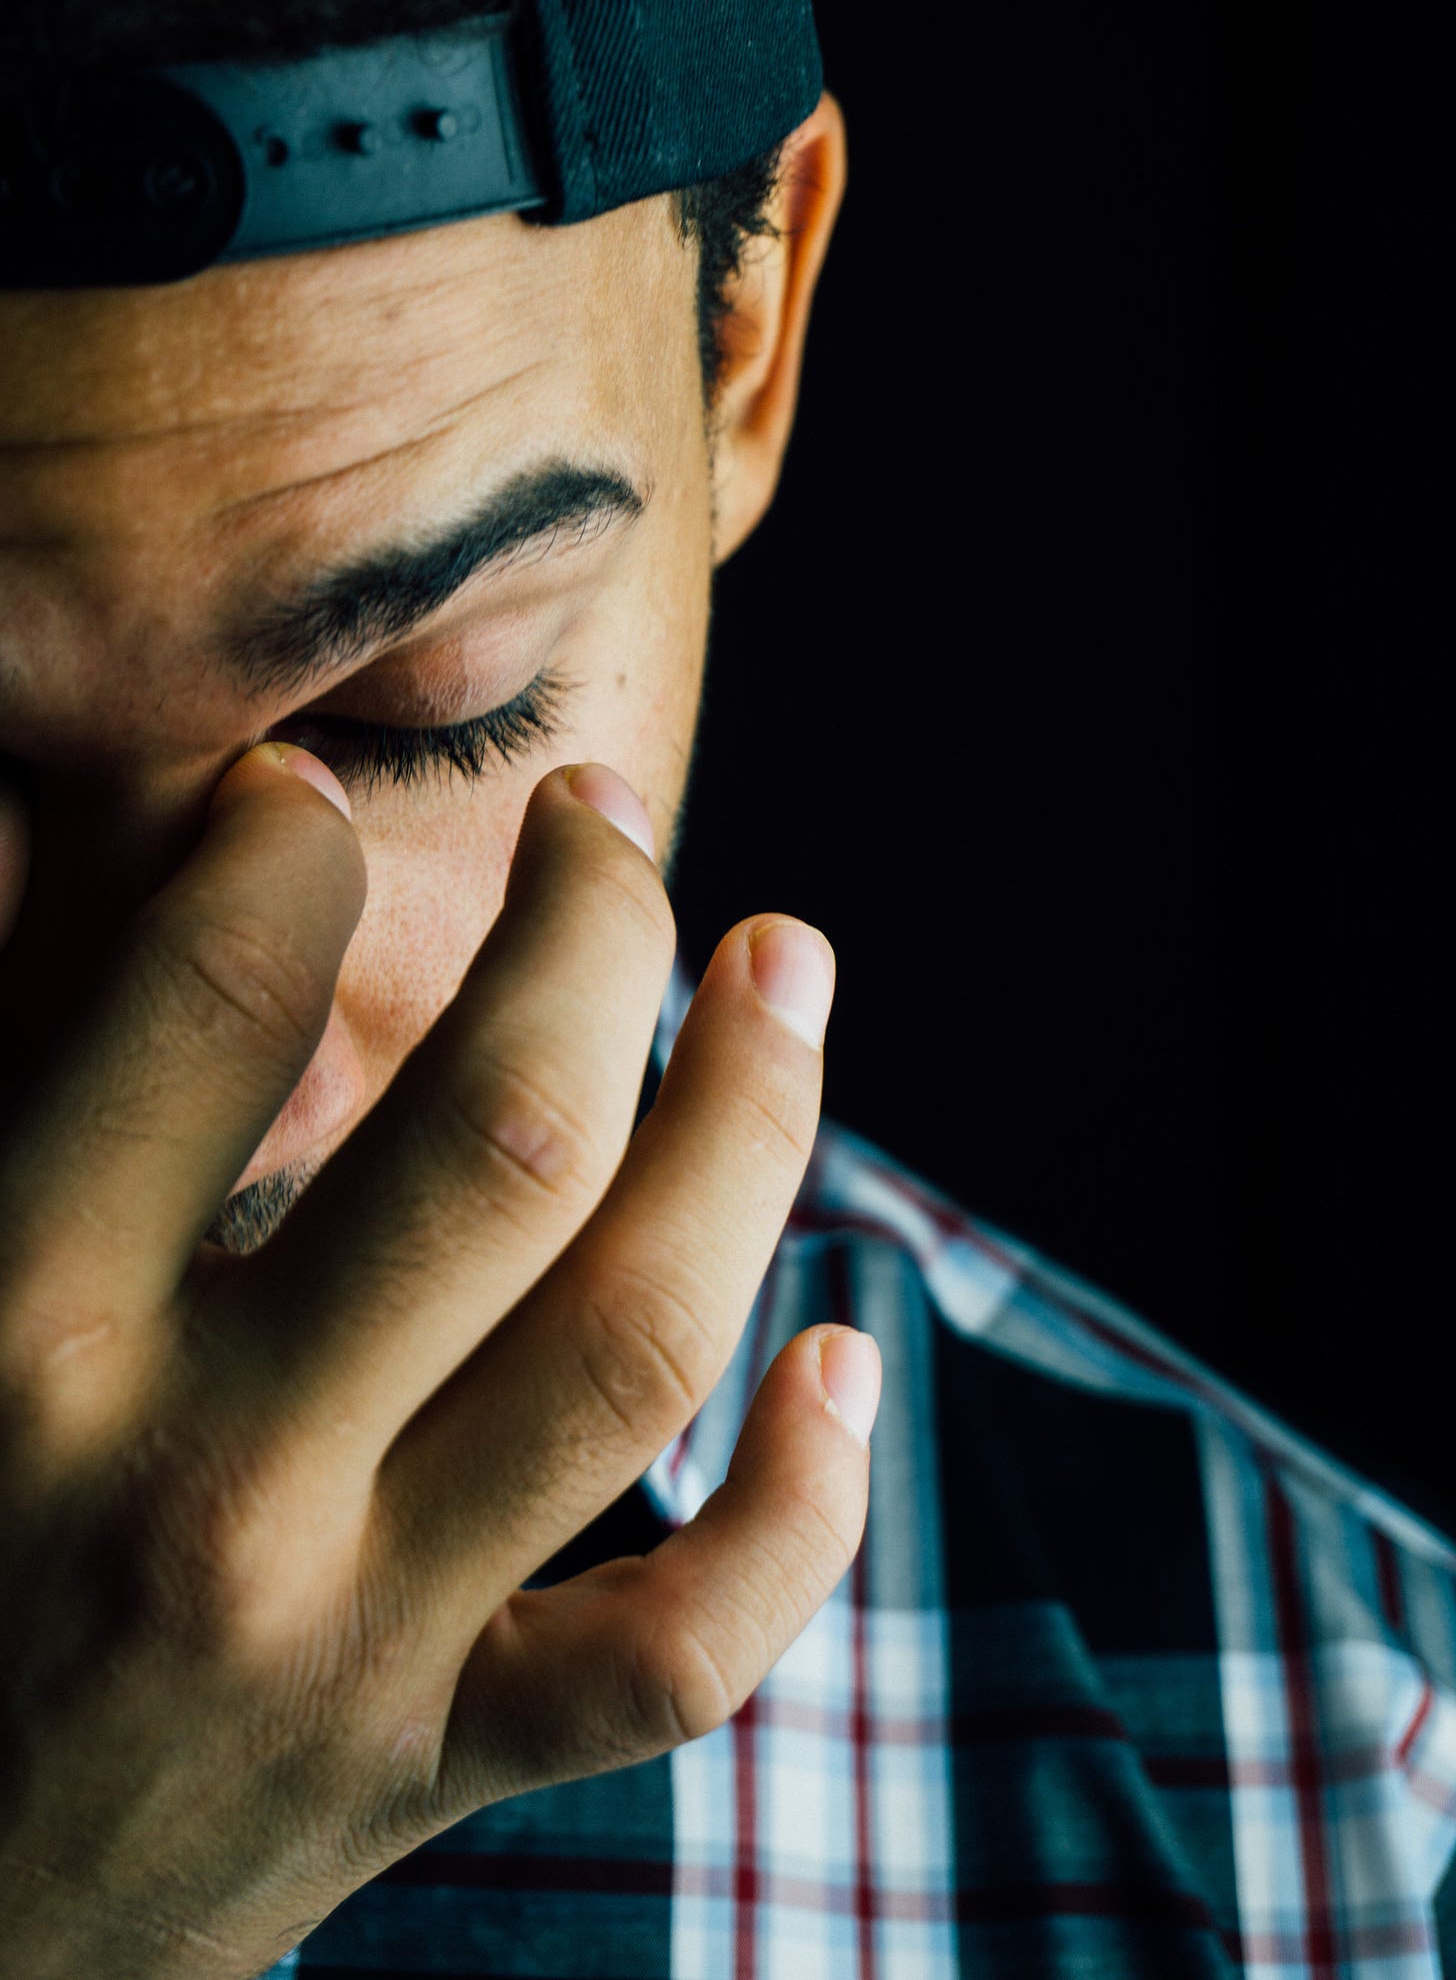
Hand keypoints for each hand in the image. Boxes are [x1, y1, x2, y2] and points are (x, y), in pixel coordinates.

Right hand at [0, 746, 875, 1979]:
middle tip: (613, 813)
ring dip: (750, 1126)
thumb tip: (115, 864)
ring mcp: (347, 1646)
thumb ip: (18, 1105)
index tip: (308, 802)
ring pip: (634, 1344)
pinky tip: (854, 1357)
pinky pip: (676, 1653)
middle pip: (506, 1144)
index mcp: (15, 1336)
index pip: (213, 1006)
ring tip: (784, 962)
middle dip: (595, 934)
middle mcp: (204, 1485)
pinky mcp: (433, 1764)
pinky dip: (800, 1511)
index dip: (286, 848)